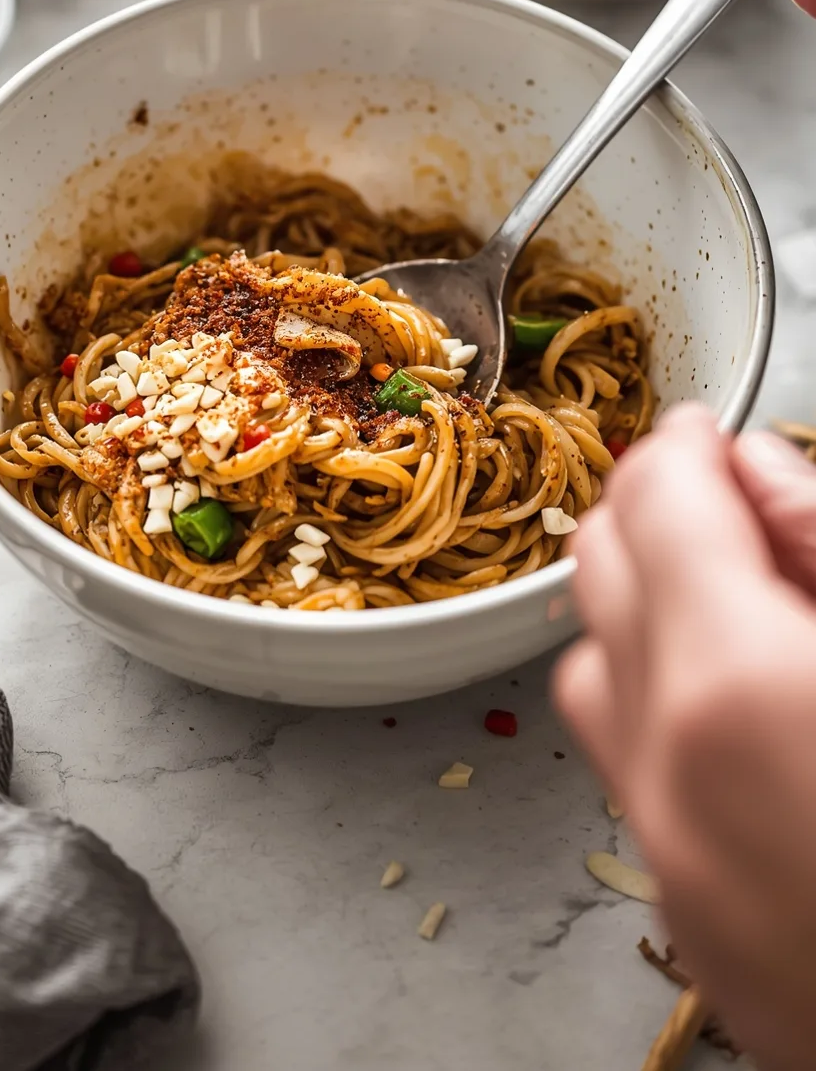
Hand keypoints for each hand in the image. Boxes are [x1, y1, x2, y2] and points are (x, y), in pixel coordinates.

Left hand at [553, 405, 815, 1070]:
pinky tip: (741, 706)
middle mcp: (670, 775)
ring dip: (640, 611)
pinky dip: (658, 707)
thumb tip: (761, 471)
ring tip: (722, 591)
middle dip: (650, 512)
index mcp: (735, 687)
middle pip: (600, 579)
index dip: (684, 446)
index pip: (658, 505)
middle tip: (717, 492)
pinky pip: (630, 777)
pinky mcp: (695, 927)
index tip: (712, 429)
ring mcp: (671, 860)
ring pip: (595, 679)